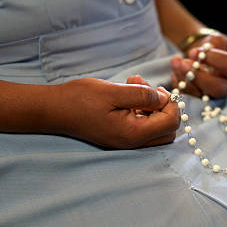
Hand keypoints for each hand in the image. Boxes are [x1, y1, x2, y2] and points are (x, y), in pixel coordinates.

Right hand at [56, 77, 179, 148]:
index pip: (171, 123)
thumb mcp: (114, 92)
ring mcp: (126, 141)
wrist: (55, 109)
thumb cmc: (81, 99)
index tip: (157, 87)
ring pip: (156, 128)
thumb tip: (163, 98)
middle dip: (165, 107)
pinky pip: (141, 126)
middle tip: (150, 89)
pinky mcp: (119, 135)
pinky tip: (128, 91)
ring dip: (152, 106)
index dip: (171, 103)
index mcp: (133, 133)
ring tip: (134, 83)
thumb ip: (142, 95)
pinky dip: (141, 109)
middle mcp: (132, 142)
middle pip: (167, 131)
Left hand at [170, 32, 226, 98]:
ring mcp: (214, 95)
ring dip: (184, 80)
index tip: (195, 51)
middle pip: (217, 88)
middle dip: (198, 76)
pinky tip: (174, 73)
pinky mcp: (200, 100)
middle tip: (183, 63)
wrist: (207, 57)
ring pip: (200, 95)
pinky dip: (178, 86)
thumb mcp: (217, 40)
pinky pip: (188, 98)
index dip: (210, 58)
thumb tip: (195, 54)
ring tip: (176, 62)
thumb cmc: (215, 47)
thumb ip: (211, 44)